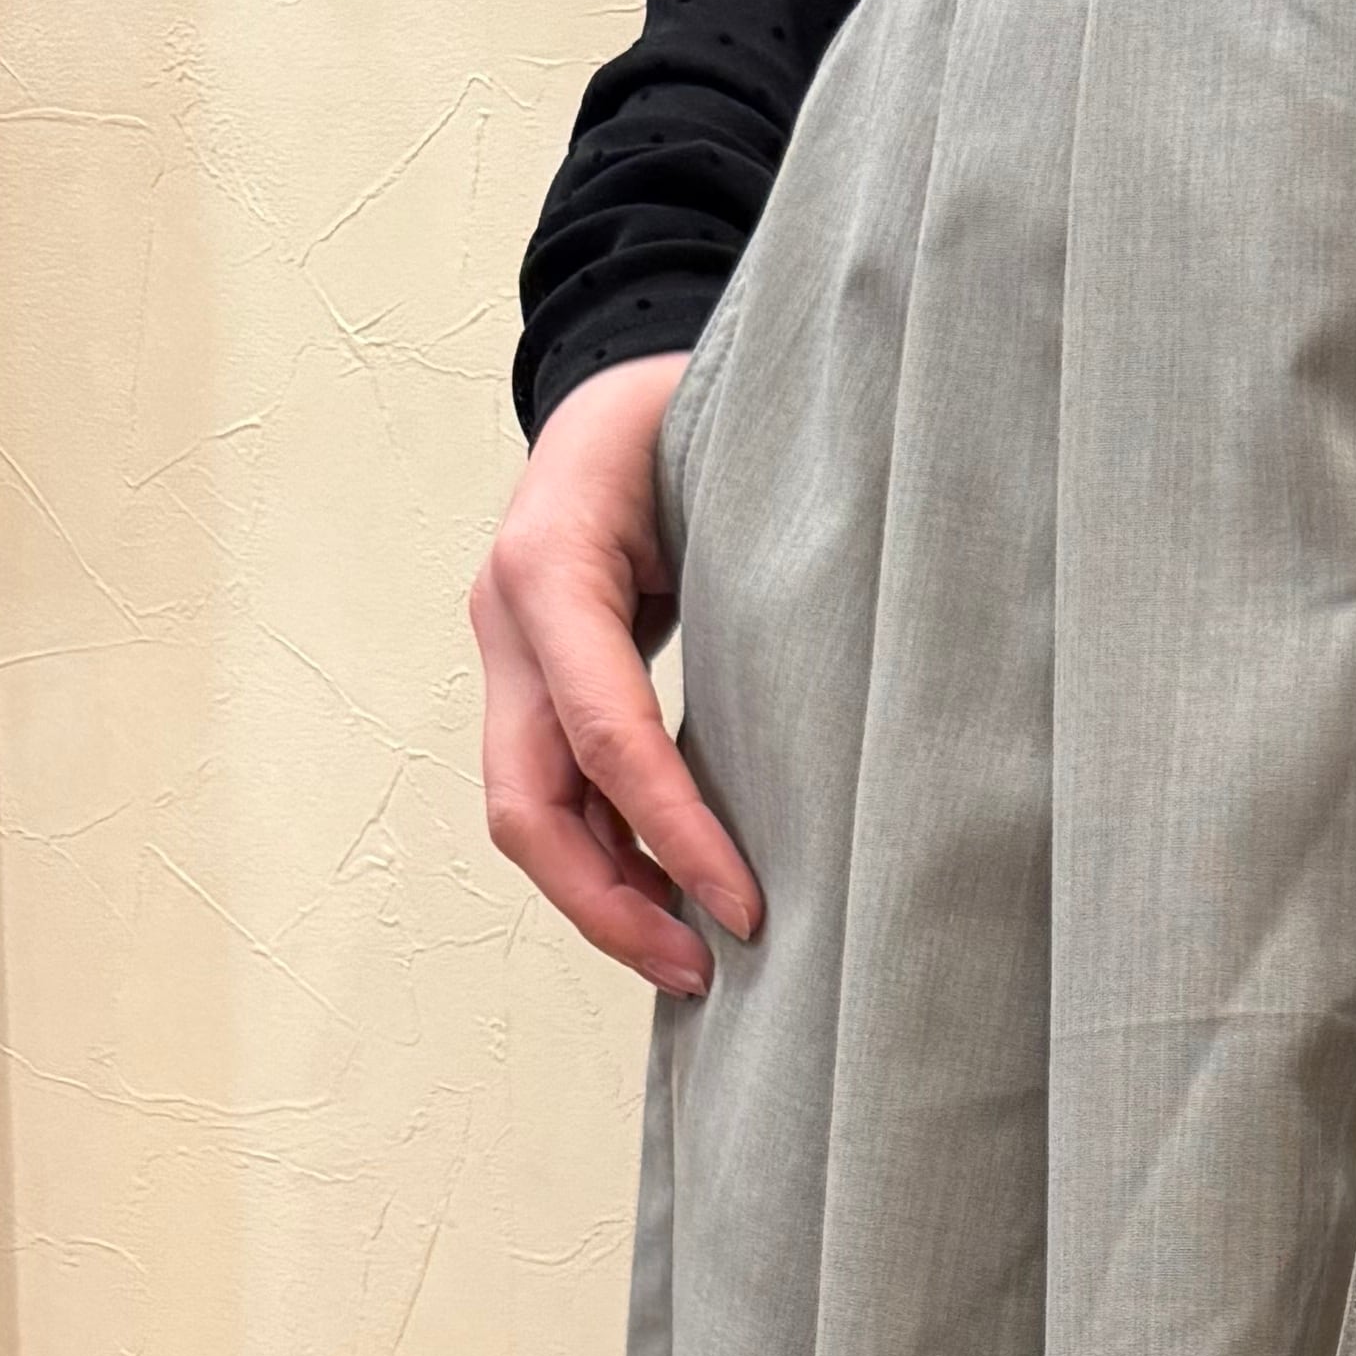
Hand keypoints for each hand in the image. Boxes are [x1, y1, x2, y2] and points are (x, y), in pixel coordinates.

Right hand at [470, 354, 758, 996]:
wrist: (616, 380)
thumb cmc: (682, 408)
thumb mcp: (721, 451)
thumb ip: (761, 551)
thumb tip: (847, 675)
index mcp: (549, 563)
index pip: (606, 732)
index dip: (673, 832)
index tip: (747, 910)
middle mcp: (509, 618)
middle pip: (528, 804)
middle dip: (610, 904)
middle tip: (707, 975)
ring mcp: (511, 655)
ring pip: (532, 813)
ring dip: (608, 896)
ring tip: (700, 961)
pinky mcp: (536, 681)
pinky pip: (560, 791)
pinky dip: (615, 853)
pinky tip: (680, 899)